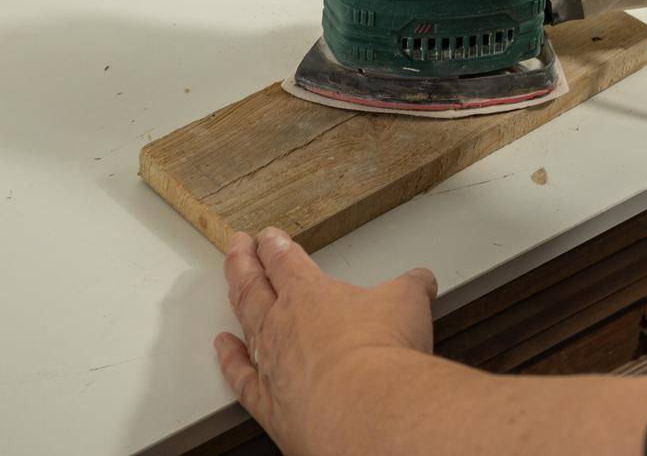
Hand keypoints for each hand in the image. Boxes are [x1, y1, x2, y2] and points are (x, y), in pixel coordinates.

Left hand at [215, 228, 437, 453]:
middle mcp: (282, 324)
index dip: (274, 244)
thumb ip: (412, 287)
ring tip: (230, 285)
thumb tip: (422, 280)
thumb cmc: (382, 355)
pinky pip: (241, 377)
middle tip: (236, 245)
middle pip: (253, 284)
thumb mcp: (408, 303)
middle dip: (243, 261)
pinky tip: (223, 349)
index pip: (284, 260)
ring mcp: (271, 363)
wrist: (368, 409)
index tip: (268, 236)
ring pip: (244, 322)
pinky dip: (229, 361)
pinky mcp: (270, 403)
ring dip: (235, 300)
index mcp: (310, 293)